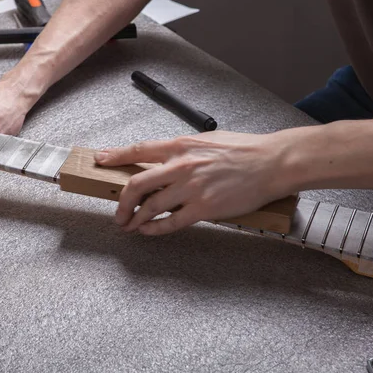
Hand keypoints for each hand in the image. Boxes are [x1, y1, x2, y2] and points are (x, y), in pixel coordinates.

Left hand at [94, 130, 292, 234]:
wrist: (271, 162)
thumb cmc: (244, 150)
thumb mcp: (208, 141)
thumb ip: (183, 151)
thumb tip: (166, 162)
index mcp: (181, 146)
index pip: (139, 150)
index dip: (116, 156)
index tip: (101, 160)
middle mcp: (181, 166)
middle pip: (137, 184)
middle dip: (122, 201)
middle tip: (117, 212)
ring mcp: (191, 188)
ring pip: (151, 206)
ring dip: (135, 219)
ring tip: (129, 226)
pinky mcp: (204, 208)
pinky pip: (171, 222)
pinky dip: (155, 229)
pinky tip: (148, 231)